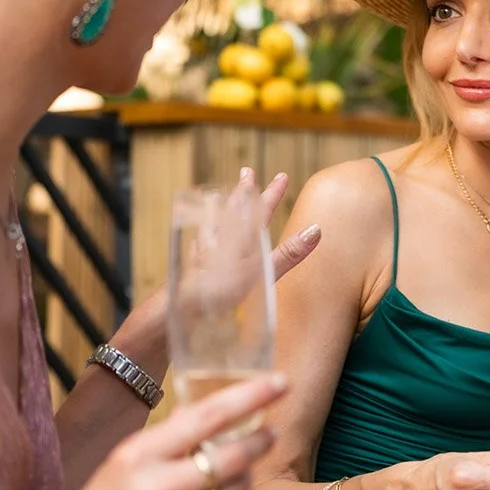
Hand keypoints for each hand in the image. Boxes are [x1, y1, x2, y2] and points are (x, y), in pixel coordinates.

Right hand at [22, 376, 283, 489]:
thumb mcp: (115, 470)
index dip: (251, 396)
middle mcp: (160, 489)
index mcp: (136, 457)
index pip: (208, 416)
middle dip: (260, 441)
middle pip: (234, 455)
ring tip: (232, 473)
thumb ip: (163, 445)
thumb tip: (202, 418)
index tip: (279, 382)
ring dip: (242, 478)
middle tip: (270, 433)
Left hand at [104, 170, 321, 378]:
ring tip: (215, 196)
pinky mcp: (191, 273)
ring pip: (213, 227)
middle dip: (244, 195)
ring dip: (219, 211)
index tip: (282, 177)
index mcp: (239, 244)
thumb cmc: (218, 295)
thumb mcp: (260, 275)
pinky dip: (202, 240)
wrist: (174, 315)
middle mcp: (220, 245)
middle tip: (247, 174)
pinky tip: (197, 241)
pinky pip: (198, 249)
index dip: (272, 196)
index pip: (259, 213)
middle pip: (234, 214)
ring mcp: (203, 258)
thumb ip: (286, 255)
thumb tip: (315, 230)